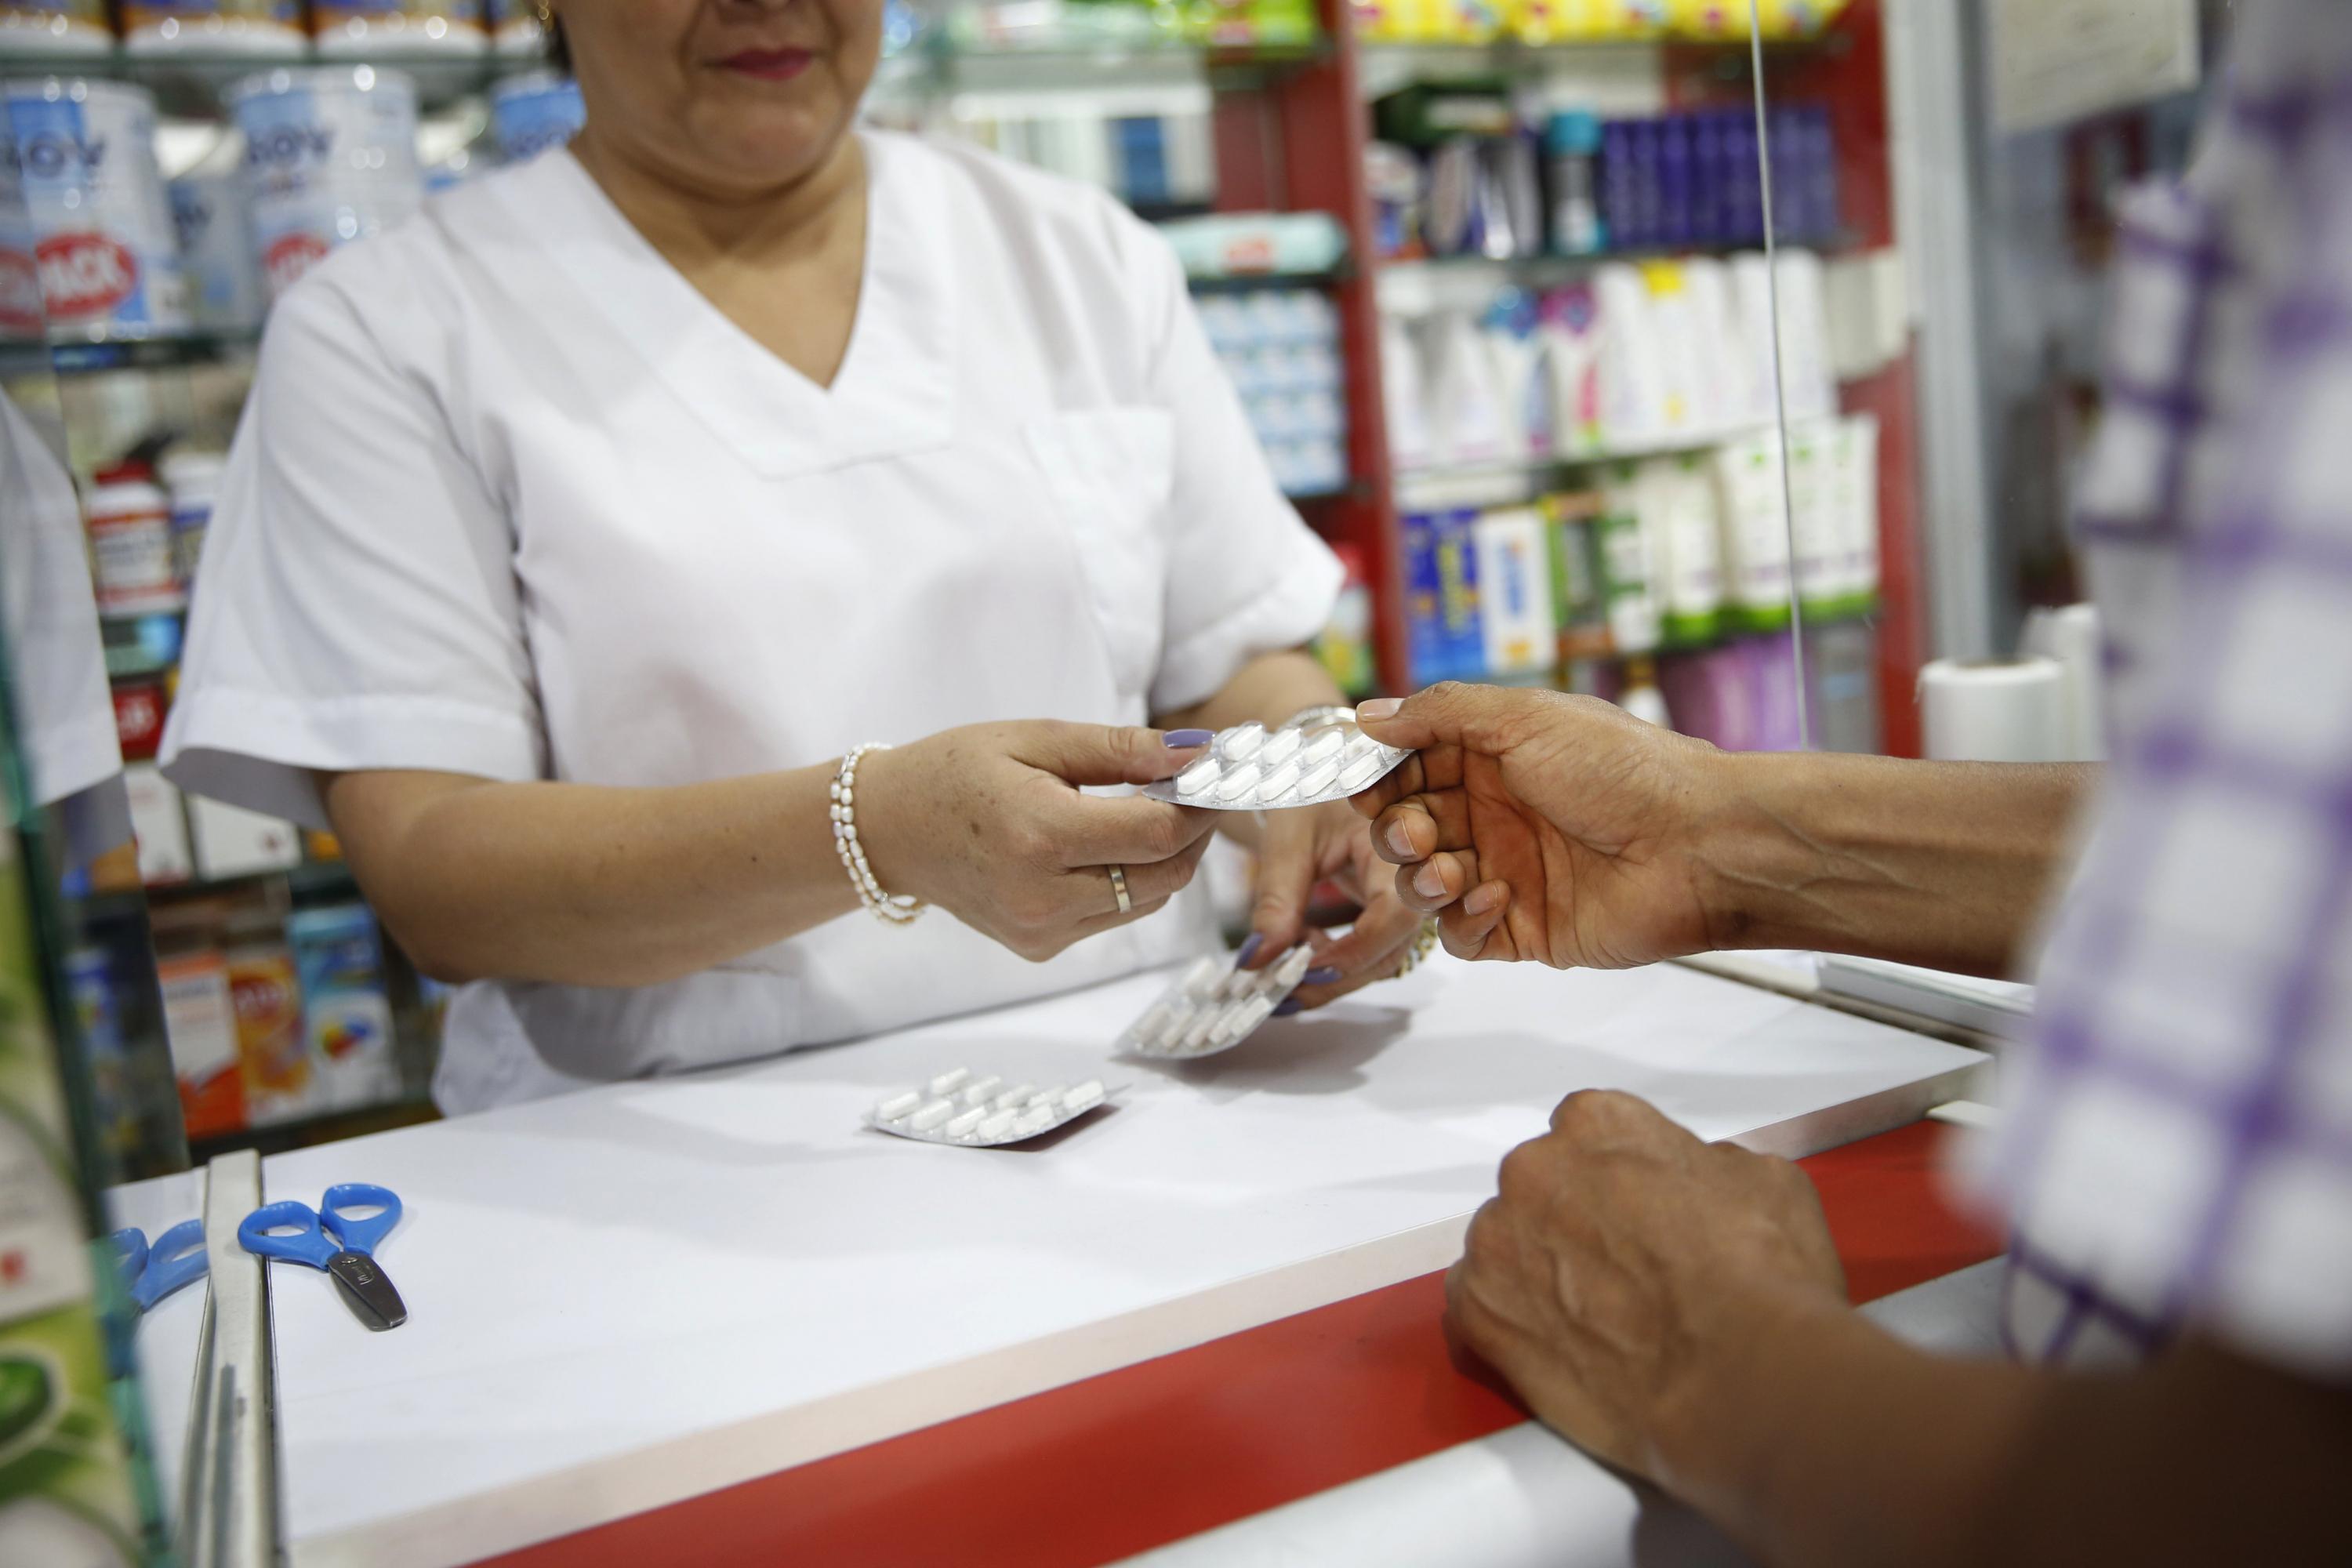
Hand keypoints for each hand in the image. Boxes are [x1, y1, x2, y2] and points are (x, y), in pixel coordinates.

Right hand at [857, 721, 1213, 961]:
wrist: (888, 830)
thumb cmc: (956, 771)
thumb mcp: (1036, 739)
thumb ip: (1120, 749)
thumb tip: (1195, 754)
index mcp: (1042, 837)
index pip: (1159, 834)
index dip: (1200, 805)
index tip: (1211, 774)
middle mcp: (1044, 897)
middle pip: (1166, 876)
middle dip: (1193, 833)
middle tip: (1191, 791)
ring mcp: (1042, 931)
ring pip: (1148, 901)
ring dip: (1164, 859)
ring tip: (1149, 812)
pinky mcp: (1040, 947)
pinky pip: (1115, 915)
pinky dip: (1129, 881)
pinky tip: (1106, 846)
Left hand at [1243, 800, 1425, 1009]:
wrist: (1325, 779)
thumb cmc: (1312, 795)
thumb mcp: (1289, 839)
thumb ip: (1277, 900)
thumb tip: (1256, 962)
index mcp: (1399, 847)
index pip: (1395, 915)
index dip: (1353, 950)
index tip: (1302, 968)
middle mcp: (1414, 881)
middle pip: (1391, 949)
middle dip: (1335, 977)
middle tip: (1279, 987)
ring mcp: (1406, 903)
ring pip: (1380, 961)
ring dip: (1329, 976)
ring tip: (1279, 969)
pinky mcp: (1390, 917)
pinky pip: (1369, 954)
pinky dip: (1331, 963)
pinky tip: (1297, 951)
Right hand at [1351, 684, 1728, 968]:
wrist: (1698, 845)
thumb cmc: (1624, 770)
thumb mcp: (1525, 717)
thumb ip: (1441, 714)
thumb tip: (1368, 715)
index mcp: (1494, 759)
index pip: (1411, 769)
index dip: (1380, 779)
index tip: (1362, 785)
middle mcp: (1496, 815)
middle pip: (1408, 829)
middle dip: (1397, 831)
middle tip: (1417, 832)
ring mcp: (1508, 872)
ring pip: (1424, 884)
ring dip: (1421, 877)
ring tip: (1450, 868)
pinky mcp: (1523, 929)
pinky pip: (1462, 936)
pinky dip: (1464, 919)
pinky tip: (1497, 896)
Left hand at [1447, 1091, 1844, 1485]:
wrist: (1740, 1378)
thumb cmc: (1762, 1278)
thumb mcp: (1764, 1179)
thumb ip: (1704, 1164)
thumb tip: (1691, 1178)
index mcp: (1597, 1124)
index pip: (1587, 1134)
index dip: (1617, 1180)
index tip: (1638, 1215)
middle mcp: (1534, 1168)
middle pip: (1540, 1187)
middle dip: (1572, 1221)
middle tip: (1620, 1272)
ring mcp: (1497, 1240)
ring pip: (1506, 1244)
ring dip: (1538, 1270)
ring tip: (1596, 1319)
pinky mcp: (1478, 1311)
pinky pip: (1479, 1304)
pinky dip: (1510, 1322)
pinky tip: (1561, 1345)